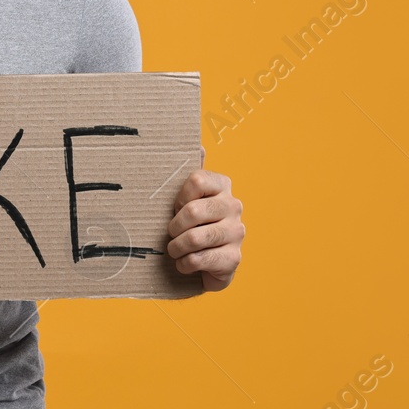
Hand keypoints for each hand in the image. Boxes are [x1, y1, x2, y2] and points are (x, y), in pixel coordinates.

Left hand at [164, 147, 243, 291]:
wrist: (209, 263)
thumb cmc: (194, 223)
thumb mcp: (190, 195)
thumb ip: (193, 170)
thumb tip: (198, 145)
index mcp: (223, 185)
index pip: (196, 180)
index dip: (179, 197)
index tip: (176, 208)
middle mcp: (234, 206)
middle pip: (193, 211)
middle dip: (174, 227)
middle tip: (171, 233)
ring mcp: (237, 232)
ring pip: (194, 238)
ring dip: (176, 248)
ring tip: (175, 250)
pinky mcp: (233, 258)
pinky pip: (198, 259)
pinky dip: (184, 264)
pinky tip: (185, 263)